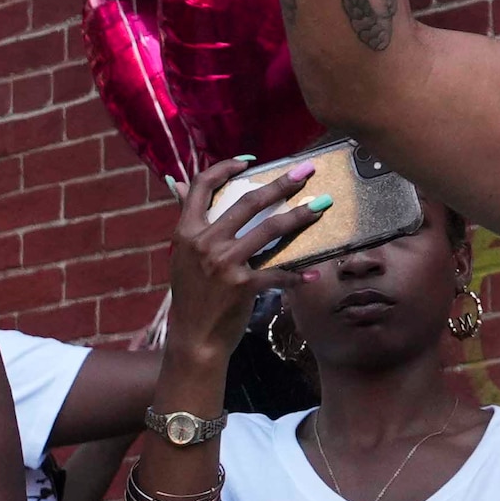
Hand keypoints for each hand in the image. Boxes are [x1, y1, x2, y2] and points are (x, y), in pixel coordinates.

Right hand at [164, 152, 320, 369]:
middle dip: (282, 183)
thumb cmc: (192, 295)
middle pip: (249, 201)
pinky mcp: (242, 286)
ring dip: (300, 217)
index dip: (225, 168)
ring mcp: (224, 263)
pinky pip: (278, 274)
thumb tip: (177, 183)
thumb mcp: (182, 255)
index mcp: (187, 232)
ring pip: (270, 229)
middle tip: (306, 171)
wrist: (193, 339)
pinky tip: (313, 275)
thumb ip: (187, 221)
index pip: (202, 186)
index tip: (248, 161)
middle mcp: (204, 243)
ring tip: (321, 207)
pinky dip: (297, 276)